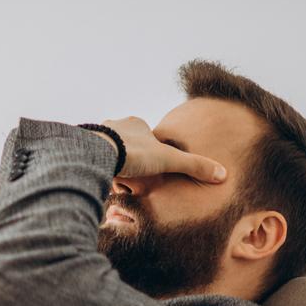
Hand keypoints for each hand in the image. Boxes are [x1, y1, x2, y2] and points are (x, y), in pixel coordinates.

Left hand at [95, 116, 226, 183]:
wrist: (98, 154)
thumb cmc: (134, 154)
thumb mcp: (169, 161)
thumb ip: (193, 167)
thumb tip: (222, 175)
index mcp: (136, 124)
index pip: (147, 140)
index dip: (150, 156)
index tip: (149, 169)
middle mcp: (115, 125)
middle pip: (127, 146)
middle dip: (130, 162)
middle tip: (131, 178)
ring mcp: (97, 135)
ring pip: (108, 153)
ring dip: (112, 166)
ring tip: (115, 181)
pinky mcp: (83, 147)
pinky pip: (93, 160)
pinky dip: (98, 169)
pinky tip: (100, 180)